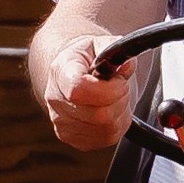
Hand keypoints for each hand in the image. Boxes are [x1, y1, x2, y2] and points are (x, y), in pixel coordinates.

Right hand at [29, 1, 139, 148]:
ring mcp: (61, 122)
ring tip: (113, 97)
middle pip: (99, 114)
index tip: (118, 80)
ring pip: (107, 129)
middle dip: (120, 99)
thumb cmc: (85, 58)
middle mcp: (56, 99)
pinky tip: (109, 110)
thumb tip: (128, 64)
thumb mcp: (100, 43)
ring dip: (120, 113)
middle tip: (119, 86)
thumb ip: (116, 49)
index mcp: (61, 71)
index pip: (80, 91)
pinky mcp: (70, 138)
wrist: (69, 71)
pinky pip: (106, 139)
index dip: (108, 89)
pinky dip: (116, 125)